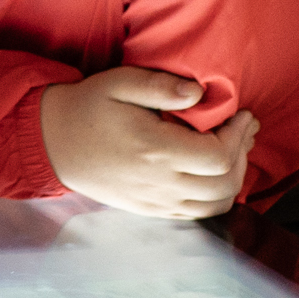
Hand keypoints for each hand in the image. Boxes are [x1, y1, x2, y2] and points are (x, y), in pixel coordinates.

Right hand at [36, 67, 256, 219]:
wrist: (54, 144)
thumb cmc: (88, 108)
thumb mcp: (118, 83)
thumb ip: (160, 85)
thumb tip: (199, 92)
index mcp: (154, 151)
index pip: (217, 157)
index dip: (239, 136)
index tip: (243, 115)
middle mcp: (159, 183)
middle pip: (224, 184)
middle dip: (243, 155)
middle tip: (244, 130)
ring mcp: (155, 202)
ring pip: (216, 205)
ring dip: (233, 179)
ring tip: (233, 150)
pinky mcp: (150, 210)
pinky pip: (196, 214)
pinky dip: (215, 197)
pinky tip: (212, 172)